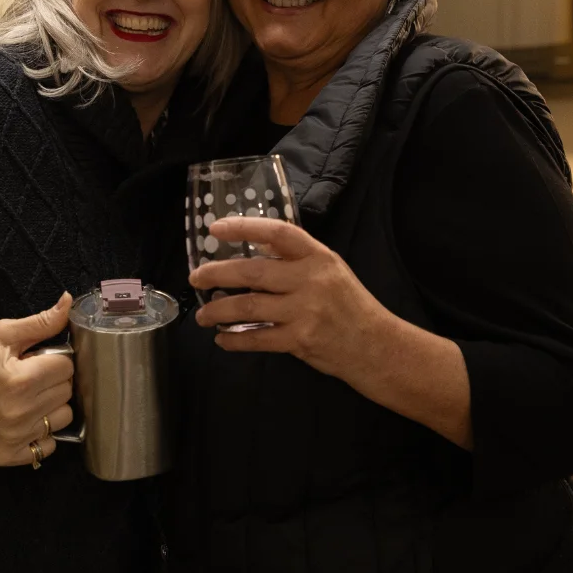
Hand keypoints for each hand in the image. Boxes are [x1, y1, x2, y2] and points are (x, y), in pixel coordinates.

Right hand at [0, 293, 75, 466]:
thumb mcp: (3, 334)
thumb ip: (40, 322)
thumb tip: (68, 302)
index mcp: (20, 380)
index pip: (67, 367)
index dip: (54, 361)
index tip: (37, 362)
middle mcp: (19, 413)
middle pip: (67, 392)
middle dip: (53, 382)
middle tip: (31, 379)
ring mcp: (15, 437)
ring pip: (63, 419)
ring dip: (52, 408)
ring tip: (29, 399)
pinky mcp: (9, 455)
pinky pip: (49, 446)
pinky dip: (42, 434)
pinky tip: (25, 421)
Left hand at [189, 216, 394, 381]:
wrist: (376, 346)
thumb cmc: (349, 306)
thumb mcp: (330, 271)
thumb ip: (296, 259)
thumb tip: (252, 245)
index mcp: (318, 257)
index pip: (277, 233)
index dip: (244, 227)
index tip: (215, 228)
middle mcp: (311, 280)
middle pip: (252, 273)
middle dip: (216, 274)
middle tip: (196, 277)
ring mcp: (305, 311)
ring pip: (248, 308)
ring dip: (218, 311)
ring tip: (203, 315)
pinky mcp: (300, 340)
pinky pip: (257, 339)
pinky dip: (234, 340)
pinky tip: (223, 340)